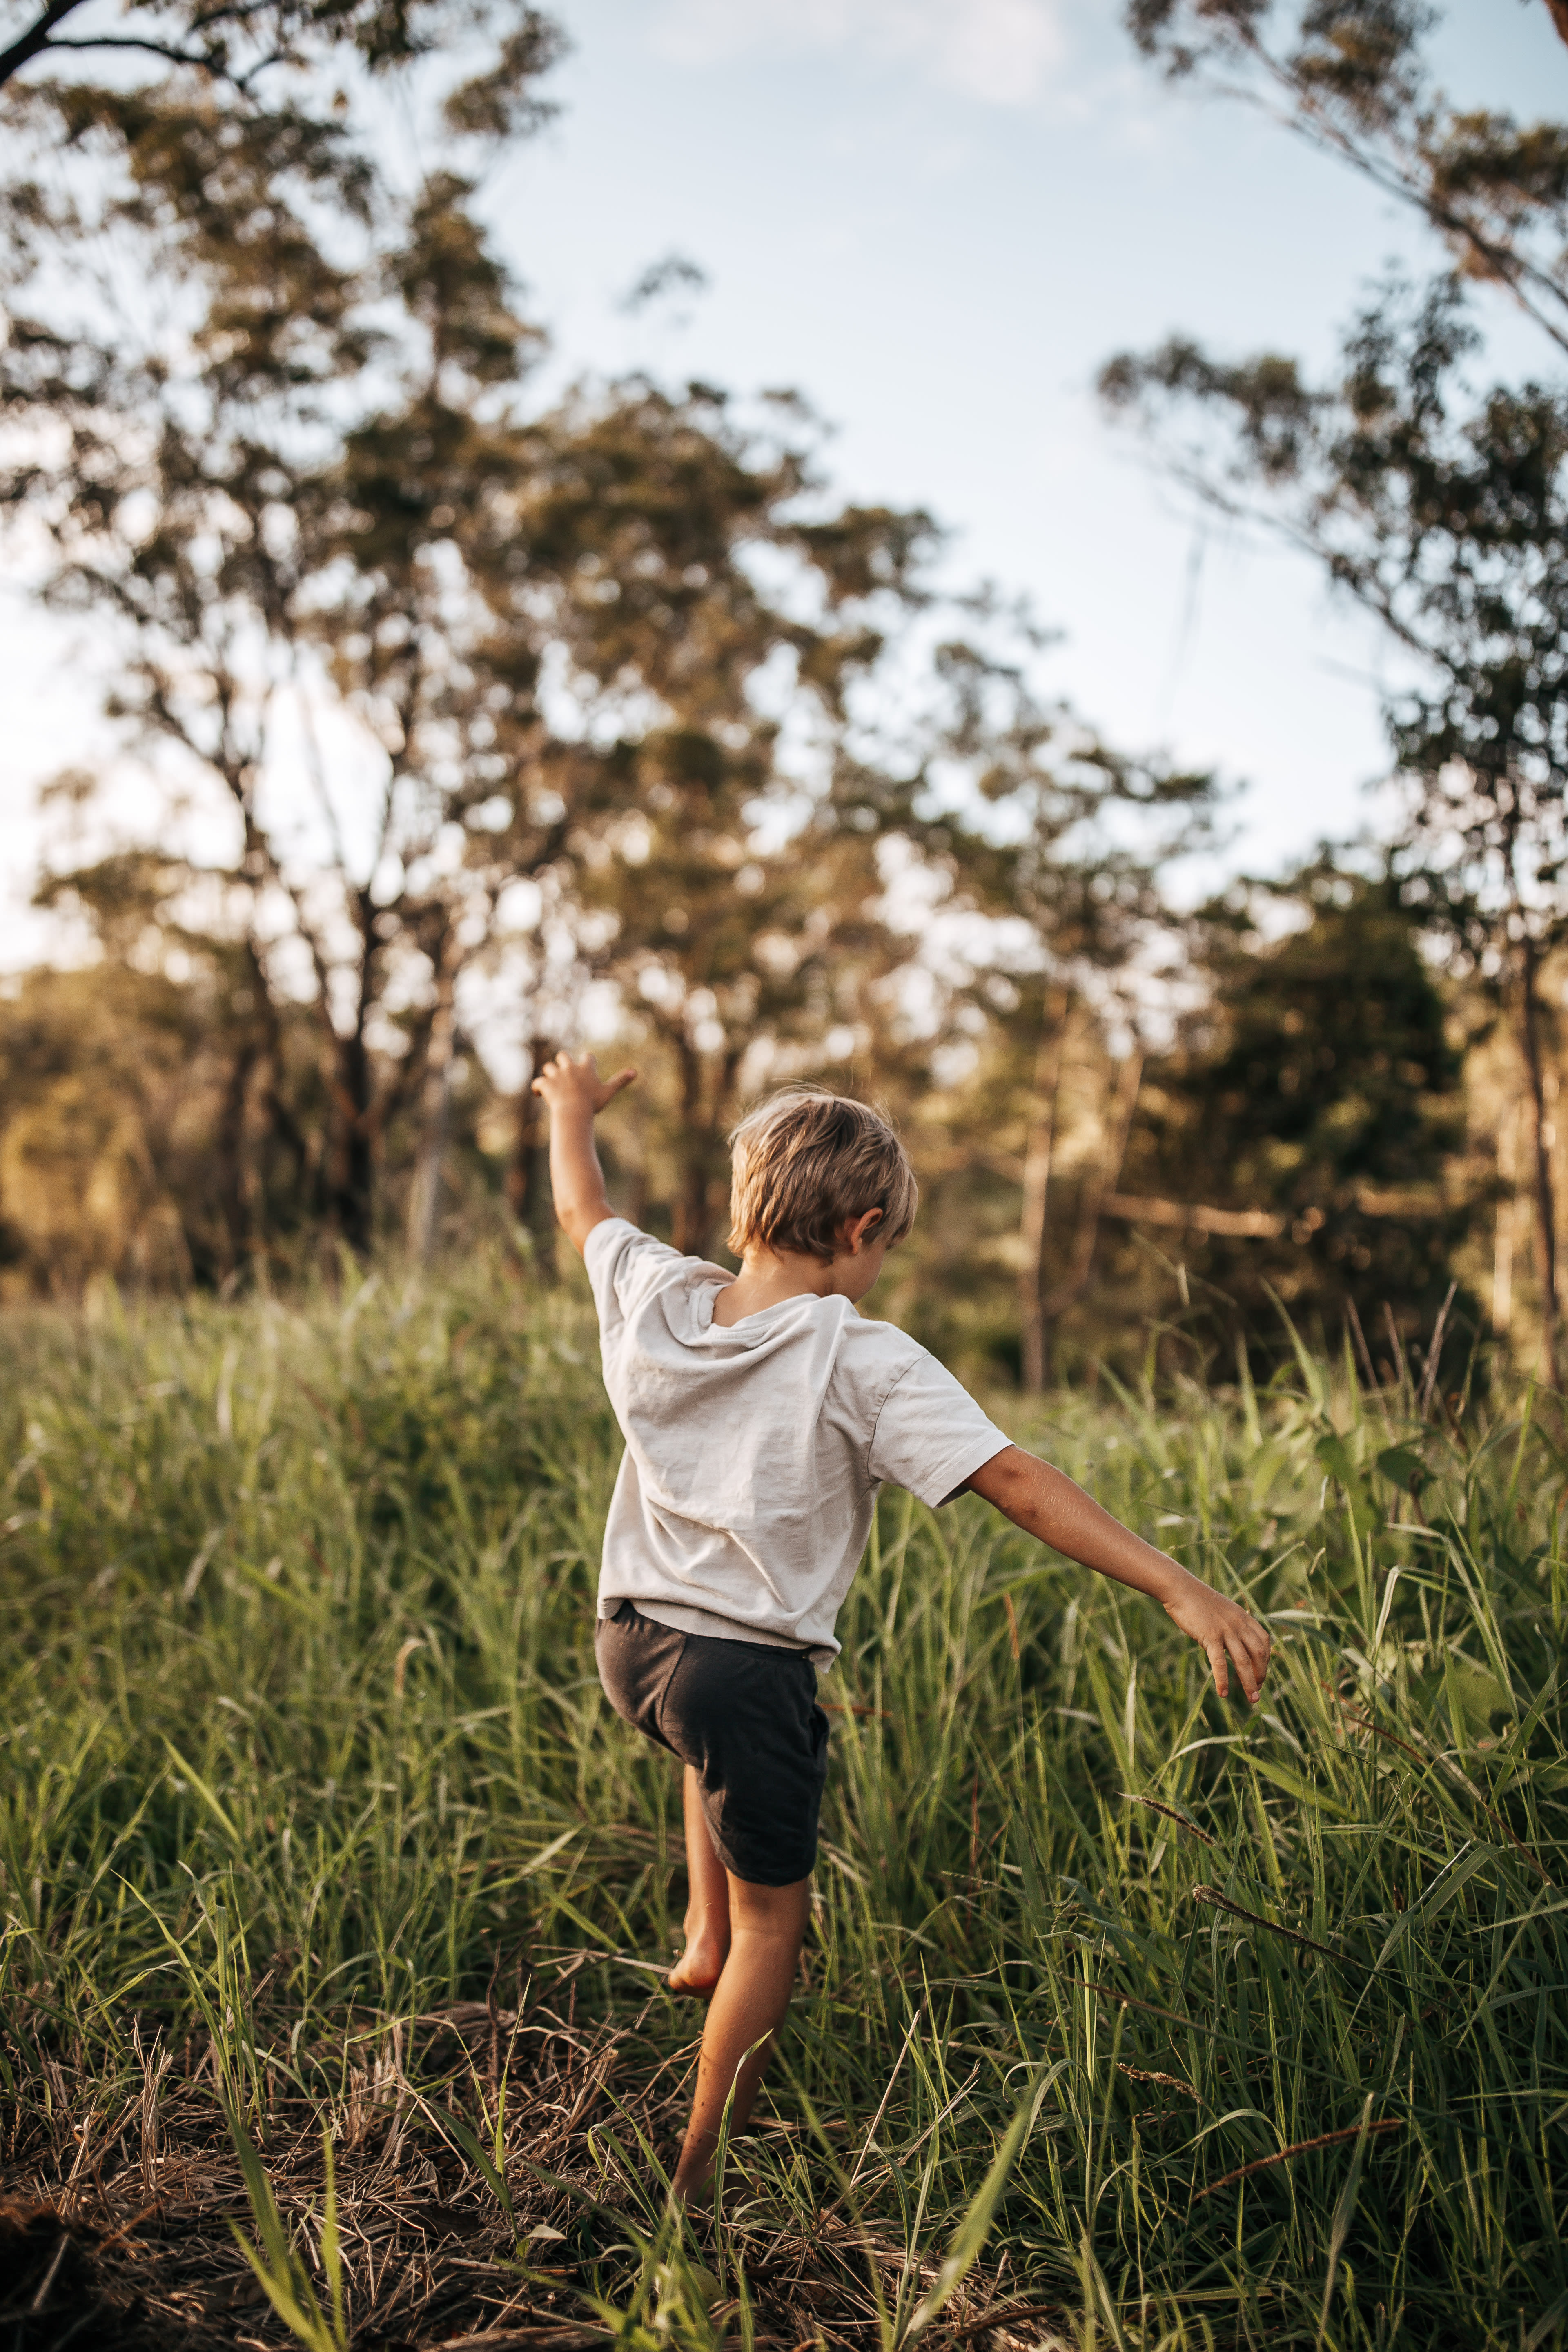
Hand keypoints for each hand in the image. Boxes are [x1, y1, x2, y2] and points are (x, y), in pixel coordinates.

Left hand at [531, 1050, 636, 1116]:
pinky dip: (537, 1088)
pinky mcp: (545, 1084)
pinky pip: (537, 1083)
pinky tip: (539, 1093)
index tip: (586, 1069)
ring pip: (548, 1067)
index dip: (586, 1062)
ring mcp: (556, 1075)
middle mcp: (569, 1068)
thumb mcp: (608, 1092)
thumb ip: (620, 1081)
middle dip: (563, 1062)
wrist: (574, 1110)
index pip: (587, 1057)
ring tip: (553, 1085)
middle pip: (563, 1055)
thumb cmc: (593, 1103)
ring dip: (549, 1074)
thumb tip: (635, 1072)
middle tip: (565, 1073)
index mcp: (585, 1068)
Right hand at [1161, 1576, 1271, 1702]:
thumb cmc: (1197, 1601)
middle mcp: (1239, 1624)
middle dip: (1261, 1675)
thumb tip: (1229, 1646)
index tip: (1260, 1674)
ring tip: (1252, 1699)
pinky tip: (1223, 1693)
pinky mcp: (1210, 1636)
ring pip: (1243, 1662)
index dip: (1266, 1660)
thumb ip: (1230, 1625)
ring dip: (1249, 1683)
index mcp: (1243, 1617)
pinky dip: (1222, 1679)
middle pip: (1259, 1654)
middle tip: (1257, 1692)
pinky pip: (1219, 1662)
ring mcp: (1225, 1630)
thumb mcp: (1222, 1610)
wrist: (1180, 1588)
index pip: (1264, 1642)